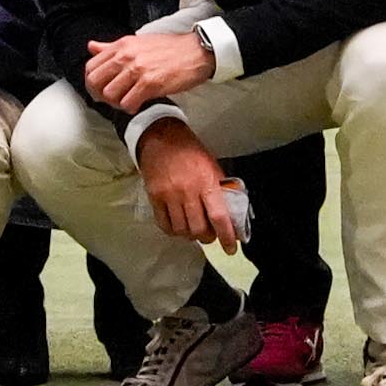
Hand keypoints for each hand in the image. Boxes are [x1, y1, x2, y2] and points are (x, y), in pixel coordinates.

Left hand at [82, 25, 215, 114]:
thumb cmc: (168, 48)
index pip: (91, 67)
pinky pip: (128, 103)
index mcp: (121, 46)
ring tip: (128, 101)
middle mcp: (126, 56)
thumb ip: (111, 47)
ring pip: (110, 95)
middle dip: (101, 95)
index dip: (92, 83)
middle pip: (96, 82)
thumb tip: (91, 47)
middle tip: (113, 99)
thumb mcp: (136, 42)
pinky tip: (139, 103)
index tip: (100, 90)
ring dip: (117, 103)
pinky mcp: (150, 83)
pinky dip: (131, 108)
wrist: (195, 52)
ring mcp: (137, 70)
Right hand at [133, 118, 231, 245]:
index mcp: (206, 182)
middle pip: (199, 229)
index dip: (227, 236)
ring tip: (193, 229)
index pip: (219, 216)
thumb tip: (231, 214)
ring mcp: (169, 195)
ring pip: (182, 230)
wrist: (160, 136)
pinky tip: (178, 226)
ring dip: (190, 235)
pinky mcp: (154, 197)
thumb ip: (220, 190)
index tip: (231, 249)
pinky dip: (174, 231)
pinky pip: (165, 225)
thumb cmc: (190, 151)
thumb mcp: (211, 166)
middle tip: (209, 234)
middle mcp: (187, 191)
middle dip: (208, 237)